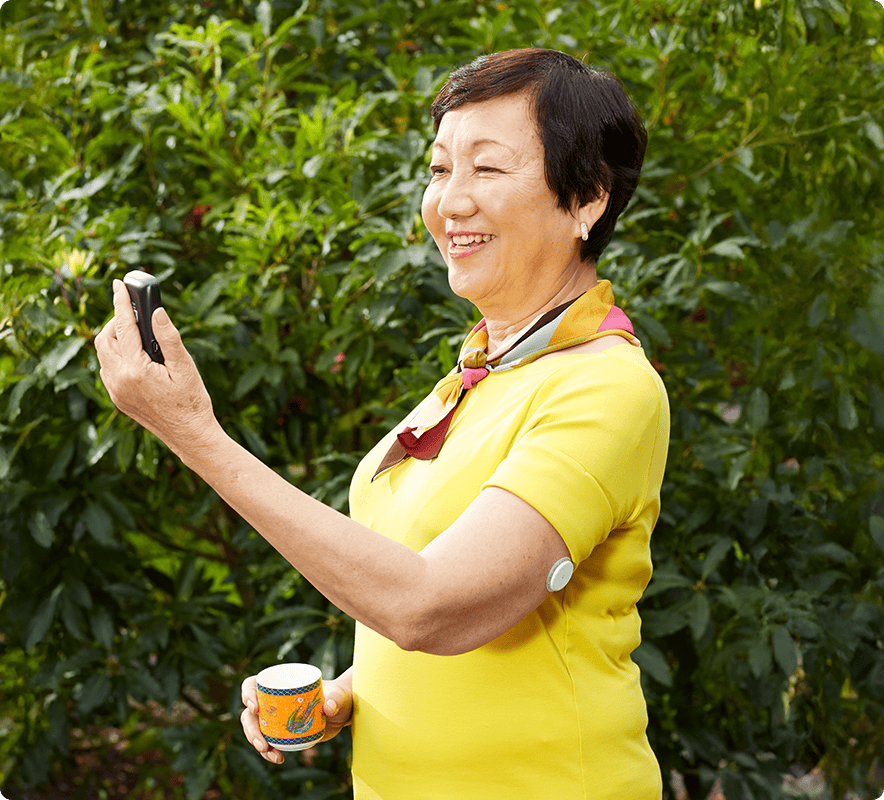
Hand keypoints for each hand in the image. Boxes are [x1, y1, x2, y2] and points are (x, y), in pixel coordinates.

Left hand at [94, 279, 218, 458]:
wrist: (190, 436)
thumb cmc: (192, 402)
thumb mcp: (185, 367)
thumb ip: (169, 337)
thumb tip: (156, 311)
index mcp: (136, 369)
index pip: (123, 326)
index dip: (121, 302)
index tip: (118, 284)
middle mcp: (119, 380)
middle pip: (105, 338)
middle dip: (115, 321)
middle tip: (133, 312)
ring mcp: (115, 391)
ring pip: (103, 354)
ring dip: (114, 338)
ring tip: (135, 332)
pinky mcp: (117, 399)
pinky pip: (107, 369)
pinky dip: (115, 355)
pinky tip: (134, 355)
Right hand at [240, 670, 353, 763]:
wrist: (343, 713)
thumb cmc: (339, 696)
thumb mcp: (339, 695)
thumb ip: (336, 698)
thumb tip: (328, 706)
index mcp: (280, 683)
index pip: (253, 684)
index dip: (247, 694)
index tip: (255, 707)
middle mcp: (273, 700)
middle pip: (250, 713)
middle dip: (251, 729)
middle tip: (262, 744)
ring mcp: (275, 717)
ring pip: (255, 729)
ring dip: (257, 743)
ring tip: (270, 753)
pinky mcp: (281, 732)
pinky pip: (267, 742)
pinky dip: (269, 752)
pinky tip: (278, 758)